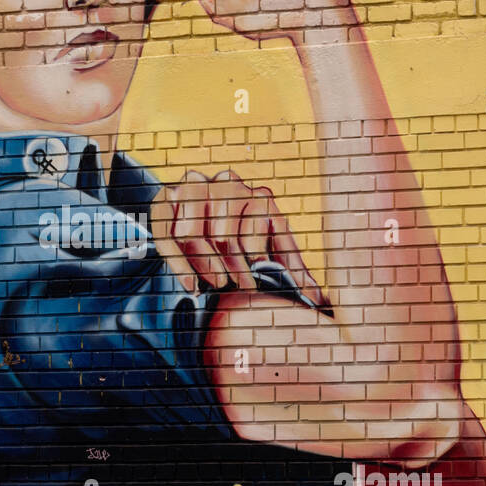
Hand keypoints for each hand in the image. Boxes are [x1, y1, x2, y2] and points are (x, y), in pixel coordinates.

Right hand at [150, 168, 324, 304]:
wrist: (201, 212)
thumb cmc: (246, 239)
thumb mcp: (273, 249)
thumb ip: (294, 271)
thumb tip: (319, 300)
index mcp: (259, 197)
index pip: (251, 230)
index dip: (250, 261)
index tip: (251, 284)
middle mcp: (227, 185)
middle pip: (221, 235)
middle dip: (228, 267)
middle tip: (230, 288)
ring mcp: (194, 187)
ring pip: (192, 234)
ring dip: (203, 264)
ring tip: (211, 285)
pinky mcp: (166, 199)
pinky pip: (166, 234)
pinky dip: (177, 264)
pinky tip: (190, 284)